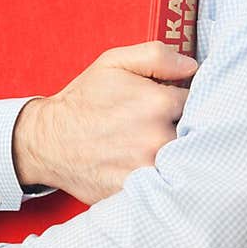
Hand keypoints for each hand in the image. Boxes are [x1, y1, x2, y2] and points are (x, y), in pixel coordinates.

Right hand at [13, 40, 197, 205]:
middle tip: (160, 127)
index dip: (186, 103)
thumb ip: (157, 56)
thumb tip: (192, 66)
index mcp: (158, 102)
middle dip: (182, 128)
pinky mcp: (139, 191)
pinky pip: (165, 184)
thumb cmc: (83, 100)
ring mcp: (149, 167)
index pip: (198, 102)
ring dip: (175, 154)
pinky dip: (162, 177)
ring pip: (182, 159)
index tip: (173, 106)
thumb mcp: (114, 62)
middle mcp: (158, 137)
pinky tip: (144, 166)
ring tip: (151, 147)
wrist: (48, 141)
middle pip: (193, 133)